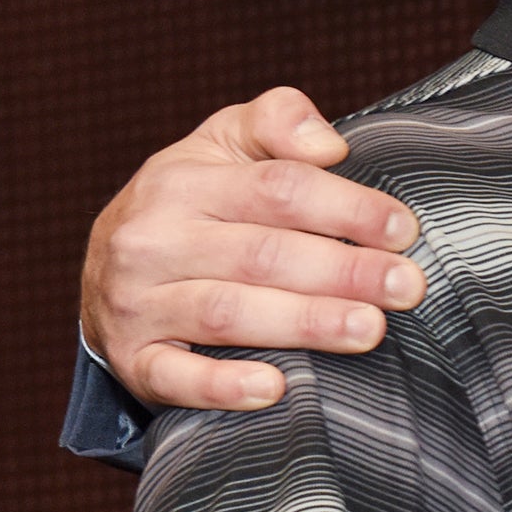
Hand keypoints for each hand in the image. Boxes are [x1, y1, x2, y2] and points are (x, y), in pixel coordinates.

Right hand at [84, 88, 424, 409]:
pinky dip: (222, 386)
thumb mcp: (224, 144)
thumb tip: (329, 145)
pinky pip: (173, 377)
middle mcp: (153, 240)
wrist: (105, 271)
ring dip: (303, 323)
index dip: (346, 208)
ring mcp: (135, 303)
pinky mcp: (131, 360)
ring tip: (369, 329)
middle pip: (261, 254)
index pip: (277, 189)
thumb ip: (277, 122)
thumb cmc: (194, 204)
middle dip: (342, 270)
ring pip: (226, 313)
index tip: (403, 230)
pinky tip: (276, 389)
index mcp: (183, 182)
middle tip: (405, 287)